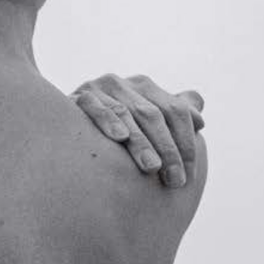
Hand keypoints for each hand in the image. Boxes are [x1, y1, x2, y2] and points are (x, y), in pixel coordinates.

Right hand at [72, 74, 204, 187]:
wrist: (64, 137)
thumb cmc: (112, 136)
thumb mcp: (144, 125)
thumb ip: (172, 116)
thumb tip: (200, 117)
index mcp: (144, 87)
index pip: (175, 110)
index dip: (185, 142)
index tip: (190, 174)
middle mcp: (123, 83)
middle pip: (153, 114)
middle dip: (167, 149)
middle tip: (175, 180)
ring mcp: (98, 87)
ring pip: (127, 114)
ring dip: (141, 142)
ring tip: (152, 168)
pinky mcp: (76, 96)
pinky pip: (95, 107)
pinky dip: (108, 120)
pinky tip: (119, 137)